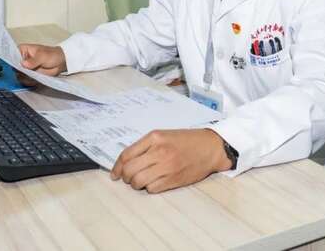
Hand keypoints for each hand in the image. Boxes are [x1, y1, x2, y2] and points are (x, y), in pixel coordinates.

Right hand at [16, 44, 66, 85]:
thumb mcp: (42, 56)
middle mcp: (22, 60)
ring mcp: (25, 69)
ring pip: (19, 75)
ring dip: (26, 78)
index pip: (12, 55)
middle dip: (20, 72)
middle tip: (28, 72)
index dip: (11, 60)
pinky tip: (36, 79)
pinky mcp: (29, 76)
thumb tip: (24, 64)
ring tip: (35, 75)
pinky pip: (25, 81)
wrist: (61, 62)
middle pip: (14, 67)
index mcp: (22, 50)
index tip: (15, 65)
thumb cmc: (52, 54)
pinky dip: (30, 82)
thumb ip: (33, 61)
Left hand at [110, 128, 231, 193]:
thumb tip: (126, 162)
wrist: (210, 147)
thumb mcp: (164, 135)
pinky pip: (152, 188)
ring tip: (141, 181)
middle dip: (125, 177)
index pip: (126, 155)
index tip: (115, 174)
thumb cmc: (186, 141)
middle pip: (130, 170)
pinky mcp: (174, 179)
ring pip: (139, 181)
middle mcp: (159, 152)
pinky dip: (149, 188)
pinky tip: (154, 182)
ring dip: (136, 184)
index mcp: (154, 138)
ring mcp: (167, 166)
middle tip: (128, 178)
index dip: (117, 167)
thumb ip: (145, 146)